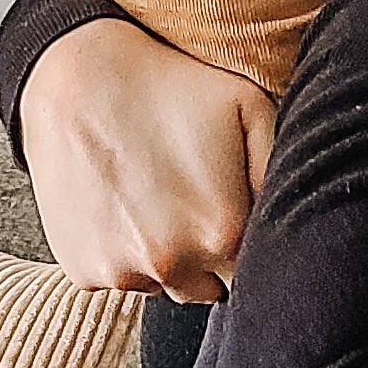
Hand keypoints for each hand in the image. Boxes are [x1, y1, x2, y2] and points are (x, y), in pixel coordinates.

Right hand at [17, 18, 274, 302]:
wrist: (75, 78)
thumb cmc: (169, 87)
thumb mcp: (248, 107)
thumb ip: (279, 173)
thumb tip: (292, 223)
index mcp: (222, 234)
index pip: (254, 274)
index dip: (248, 246)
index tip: (232, 211)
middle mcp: (171, 266)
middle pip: (210, 289)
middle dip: (209, 256)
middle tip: (191, 198)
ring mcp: (121, 273)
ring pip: (163, 284)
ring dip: (166, 256)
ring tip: (152, 195)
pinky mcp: (83, 270)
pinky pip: (119, 277)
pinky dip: (123, 252)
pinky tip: (120, 202)